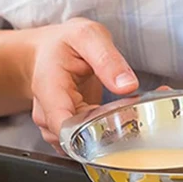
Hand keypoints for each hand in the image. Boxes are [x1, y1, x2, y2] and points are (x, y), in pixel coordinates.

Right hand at [28, 18, 138, 146]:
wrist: (46, 53)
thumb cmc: (63, 44)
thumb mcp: (88, 36)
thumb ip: (107, 59)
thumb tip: (127, 85)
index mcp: (49, 90)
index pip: (64, 128)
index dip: (93, 133)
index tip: (120, 122)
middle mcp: (47, 115)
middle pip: (78, 141)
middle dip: (110, 131)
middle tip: (136, 110)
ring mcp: (55, 128)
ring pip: (85, 145)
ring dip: (110, 133)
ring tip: (128, 109)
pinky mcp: (68, 134)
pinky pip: (87, 143)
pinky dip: (106, 134)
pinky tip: (118, 116)